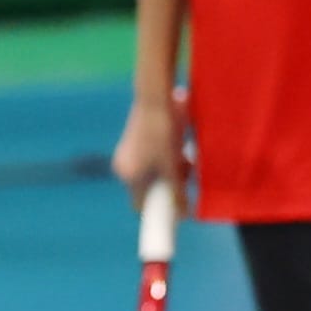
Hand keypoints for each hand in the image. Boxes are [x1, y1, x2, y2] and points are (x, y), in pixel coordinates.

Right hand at [112, 93, 183, 211]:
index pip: (141, 204)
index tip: (177, 209)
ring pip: (154, 170)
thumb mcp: (173, 165)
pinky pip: (153, 156)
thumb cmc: (162, 131)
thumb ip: (177, 191)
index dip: (160, 208)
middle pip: (150, 186)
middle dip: (170, 183)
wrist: (155, 97)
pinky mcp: (136, 138)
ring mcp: (128, 151)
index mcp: (127, 175)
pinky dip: (167, 155)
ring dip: (172, 167)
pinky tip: (179, 142)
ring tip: (185, 154)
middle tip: (187, 171)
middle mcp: (123, 165)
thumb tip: (182, 214)